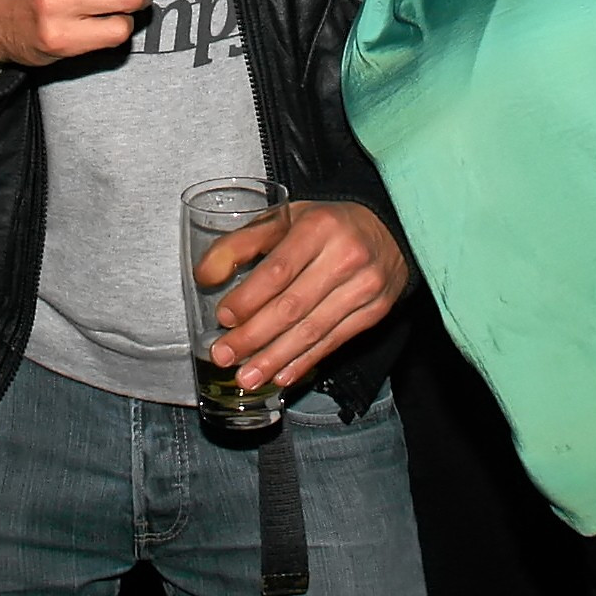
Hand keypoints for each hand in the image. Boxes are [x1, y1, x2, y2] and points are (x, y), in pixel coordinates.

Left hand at [194, 201, 408, 392]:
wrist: (390, 230)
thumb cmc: (327, 225)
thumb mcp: (285, 218)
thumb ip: (241, 243)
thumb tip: (204, 275)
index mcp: (319, 227)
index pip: (279, 270)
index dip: (249, 298)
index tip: (224, 318)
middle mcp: (345, 257)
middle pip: (293, 306)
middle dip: (254, 336)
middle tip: (224, 356)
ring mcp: (364, 287)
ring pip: (313, 330)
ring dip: (275, 358)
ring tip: (247, 376)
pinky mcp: (375, 311)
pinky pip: (334, 341)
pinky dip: (305, 362)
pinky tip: (281, 375)